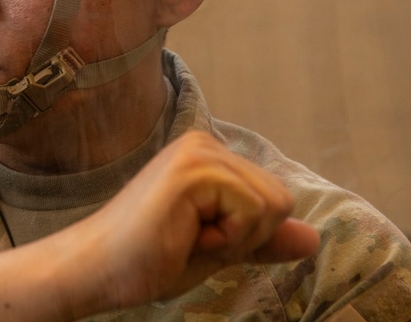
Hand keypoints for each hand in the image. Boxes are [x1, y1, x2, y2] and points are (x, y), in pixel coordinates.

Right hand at [83, 130, 320, 307]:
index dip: (247, 235)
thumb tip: (313, 239)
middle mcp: (205, 143)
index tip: (195, 238)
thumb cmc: (146, 260)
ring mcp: (198, 152)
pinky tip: (184, 235)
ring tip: (185, 236)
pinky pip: (253, 211)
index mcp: (208, 155)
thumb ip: (262, 239)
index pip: (274, 198)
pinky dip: (227, 238)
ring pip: (272, 205)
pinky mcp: (194, 170)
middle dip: (246, 235)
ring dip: (235, 238)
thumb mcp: (219, 249)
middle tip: (190, 239)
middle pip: (281, 199)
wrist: (97, 269)